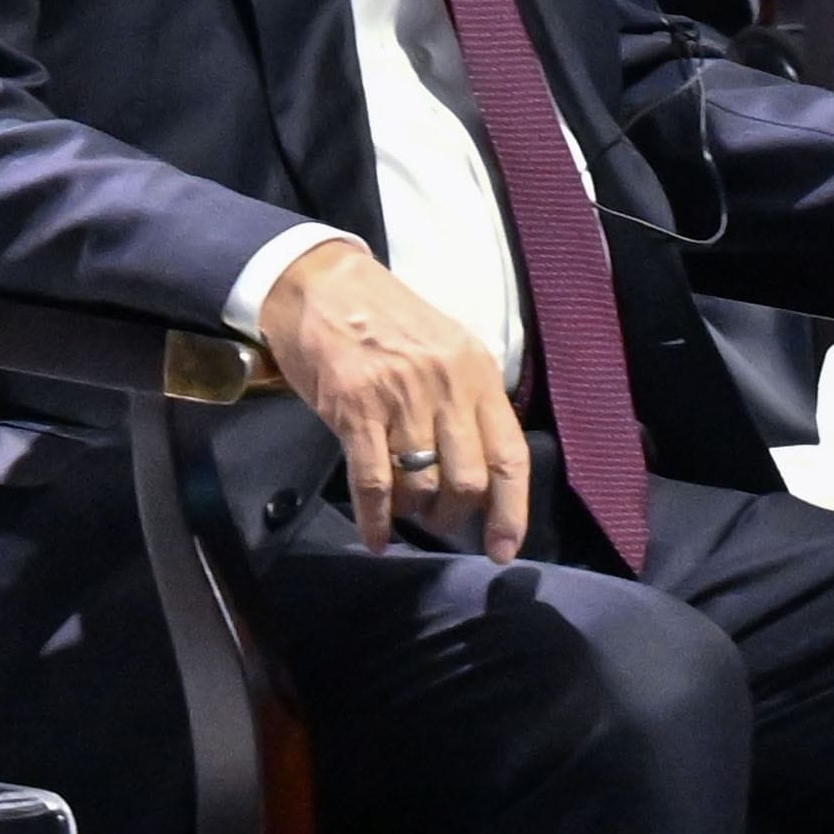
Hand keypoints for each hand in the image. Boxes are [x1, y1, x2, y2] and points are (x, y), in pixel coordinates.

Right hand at [258, 240, 526, 557]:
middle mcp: (447, 386)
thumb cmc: (387, 321)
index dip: (511, 510)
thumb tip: (483, 472)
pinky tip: (376, 539)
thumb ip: (468, 402)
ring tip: (406, 511)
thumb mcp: (447, 349)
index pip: (510, 455)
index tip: (504, 549)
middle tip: (439, 518)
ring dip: (416, 512)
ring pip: (423, 484)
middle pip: (469, 479)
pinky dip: (376, 520)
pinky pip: (374, 482)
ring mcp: (400, 397)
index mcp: (478, 372)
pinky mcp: (354, 410)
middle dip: (455, 514)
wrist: (322, 285)